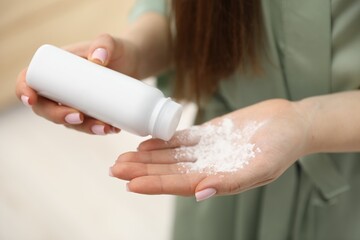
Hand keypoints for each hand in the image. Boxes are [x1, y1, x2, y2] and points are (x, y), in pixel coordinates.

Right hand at [15, 33, 139, 134]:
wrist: (134, 63)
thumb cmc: (117, 50)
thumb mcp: (111, 42)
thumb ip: (105, 43)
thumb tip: (97, 59)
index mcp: (54, 67)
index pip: (29, 79)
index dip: (24, 91)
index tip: (32, 99)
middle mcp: (60, 87)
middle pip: (46, 107)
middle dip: (59, 117)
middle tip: (80, 117)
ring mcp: (75, 101)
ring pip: (69, 121)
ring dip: (84, 128)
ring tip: (105, 127)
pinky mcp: (90, 111)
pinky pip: (88, 124)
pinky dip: (98, 129)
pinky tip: (112, 129)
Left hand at [110, 99, 311, 200]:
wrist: (291, 122)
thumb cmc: (282, 147)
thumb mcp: (262, 166)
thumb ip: (232, 181)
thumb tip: (201, 193)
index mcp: (219, 179)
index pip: (179, 184)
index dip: (155, 184)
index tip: (130, 183)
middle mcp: (208, 167)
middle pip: (168, 171)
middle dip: (142, 171)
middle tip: (114, 169)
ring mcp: (207, 150)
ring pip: (170, 156)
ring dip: (147, 157)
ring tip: (123, 157)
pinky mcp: (209, 134)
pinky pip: (181, 139)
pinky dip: (163, 141)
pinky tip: (145, 142)